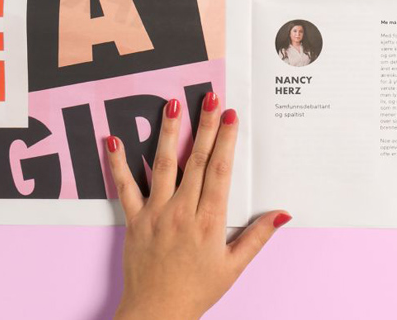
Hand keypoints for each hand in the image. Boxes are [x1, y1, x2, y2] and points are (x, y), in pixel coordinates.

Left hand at [107, 93, 290, 319]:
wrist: (156, 314)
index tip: (231, 116)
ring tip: (172, 104)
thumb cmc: (196, 291)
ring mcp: (156, 213)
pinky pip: (124, 187)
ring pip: (163, 164)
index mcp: (209, 221)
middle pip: (197, 160)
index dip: (227, 141)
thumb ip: (257, 237)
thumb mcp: (234, 267)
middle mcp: (182, 212)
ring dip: (169, 132)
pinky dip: (118, 163)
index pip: (220, 171)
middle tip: (210, 98)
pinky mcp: (134, 220)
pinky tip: (113, 140)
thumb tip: (282, 214)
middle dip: (205, 126)